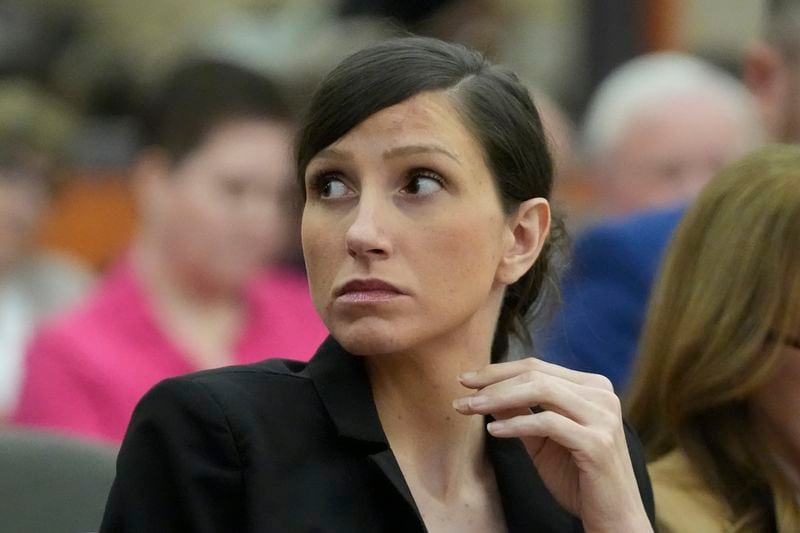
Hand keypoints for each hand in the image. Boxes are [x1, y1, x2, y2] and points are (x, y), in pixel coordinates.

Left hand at [453, 358, 651, 532]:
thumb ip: (519, 412)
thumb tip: (484, 391)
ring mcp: (602, 416)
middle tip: (461, 392)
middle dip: (493, 381)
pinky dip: (516, 425)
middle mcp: (601, 394)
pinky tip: (493, 431)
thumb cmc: (577, 477)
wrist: (613, 517)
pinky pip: (548, 423)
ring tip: (470, 407)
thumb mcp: (541, 440)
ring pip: (541, 391)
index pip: (537, 367)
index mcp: (591, 387)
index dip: (497, 370)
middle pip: (536, 374)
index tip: (465, 379)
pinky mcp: (598, 441)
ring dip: (498, 398)